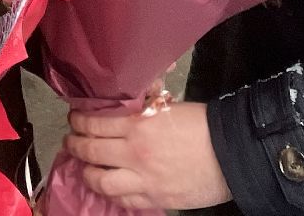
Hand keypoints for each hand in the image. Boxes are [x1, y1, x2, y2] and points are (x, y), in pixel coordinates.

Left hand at [65, 102, 230, 210]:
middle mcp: (134, 153)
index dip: (79, 121)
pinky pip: (124, 200)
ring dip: (87, 172)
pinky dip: (111, 193)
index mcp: (137, 126)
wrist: (231, 155)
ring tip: (84, 167)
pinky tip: (107, 186)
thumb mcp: (168, 107)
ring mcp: (143, 180)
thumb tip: (127, 102)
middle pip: (91, 151)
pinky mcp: (155, 199)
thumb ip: (143, 107)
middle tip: (72, 140)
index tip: (75, 118)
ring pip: (100, 181)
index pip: (95, 124)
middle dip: (76, 144)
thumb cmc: (202, 126)